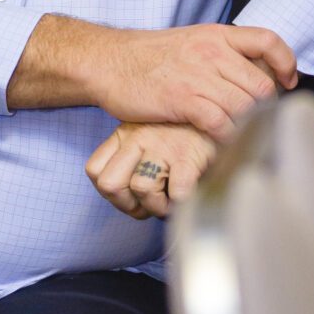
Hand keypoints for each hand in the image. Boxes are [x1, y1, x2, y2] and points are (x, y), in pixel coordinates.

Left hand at [85, 121, 217, 219]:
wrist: (218, 107)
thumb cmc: (184, 128)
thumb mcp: (148, 130)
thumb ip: (133, 154)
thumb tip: (131, 195)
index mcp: (125, 133)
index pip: (95, 170)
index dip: (111, 193)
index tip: (129, 196)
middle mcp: (139, 137)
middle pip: (109, 185)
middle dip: (128, 205)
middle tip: (147, 205)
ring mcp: (163, 146)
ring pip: (140, 189)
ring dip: (156, 206)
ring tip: (169, 201)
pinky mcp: (188, 156)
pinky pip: (174, 193)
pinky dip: (180, 203)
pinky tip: (186, 195)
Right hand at [91, 24, 297, 142]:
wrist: (111, 61)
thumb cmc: (151, 57)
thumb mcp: (193, 41)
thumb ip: (223, 54)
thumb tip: (253, 73)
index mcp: (218, 35)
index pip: (268, 41)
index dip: (286, 63)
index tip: (289, 82)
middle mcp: (213, 52)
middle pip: (262, 83)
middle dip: (267, 107)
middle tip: (262, 121)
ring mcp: (199, 75)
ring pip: (245, 105)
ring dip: (249, 126)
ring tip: (245, 138)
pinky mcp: (183, 99)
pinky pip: (220, 122)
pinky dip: (228, 137)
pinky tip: (225, 144)